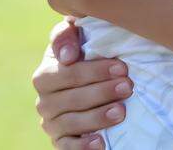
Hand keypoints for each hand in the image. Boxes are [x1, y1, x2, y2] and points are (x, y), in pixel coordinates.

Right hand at [33, 19, 132, 148]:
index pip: (68, 73)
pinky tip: (100, 142)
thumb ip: (66, 35)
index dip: (95, 70)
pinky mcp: (60, 142)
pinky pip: (68, 148)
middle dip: (102, 92)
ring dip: (98, 117)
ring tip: (121, 111)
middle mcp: (44, 101)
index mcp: (45, 74)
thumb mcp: (74, 37)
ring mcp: (51, 123)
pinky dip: (83, 147)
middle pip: (73, 98)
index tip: (121, 67)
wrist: (85, 82)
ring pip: (72, 122)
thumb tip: (67, 55)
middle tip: (128, 86)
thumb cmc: (83, 52)